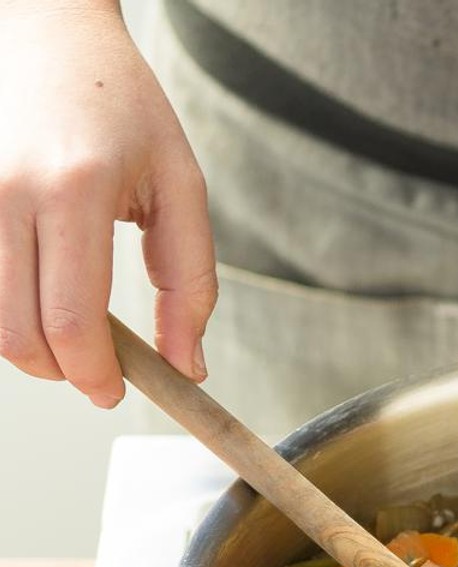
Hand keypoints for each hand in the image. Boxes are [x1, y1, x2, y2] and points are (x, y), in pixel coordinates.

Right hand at [0, 2, 215, 407]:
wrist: (47, 32)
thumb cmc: (120, 104)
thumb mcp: (180, 187)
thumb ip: (189, 283)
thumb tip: (187, 365)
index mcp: (76, 190)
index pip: (72, 322)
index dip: (94, 375)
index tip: (115, 391)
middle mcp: (6, 192)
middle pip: (20, 334)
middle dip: (64, 371)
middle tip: (98, 370)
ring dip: (32, 347)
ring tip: (73, 328)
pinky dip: (5, 310)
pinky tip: (38, 294)